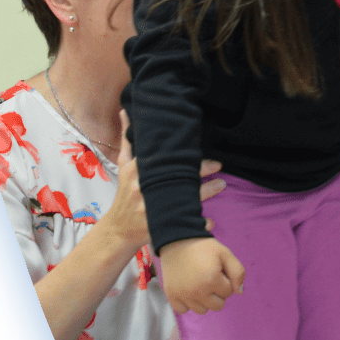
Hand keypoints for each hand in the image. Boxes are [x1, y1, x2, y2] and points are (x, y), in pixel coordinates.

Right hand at [103, 112, 223, 252]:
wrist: (117, 229)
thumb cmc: (125, 194)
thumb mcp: (123, 166)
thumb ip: (127, 139)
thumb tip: (124, 110)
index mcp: (138, 171)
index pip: (165, 158)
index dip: (182, 152)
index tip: (198, 145)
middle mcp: (145, 188)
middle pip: (177, 176)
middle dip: (200, 170)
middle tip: (218, 165)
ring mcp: (151, 208)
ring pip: (183, 199)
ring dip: (206, 192)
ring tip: (222, 184)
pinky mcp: (158, 227)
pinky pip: (181, 225)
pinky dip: (196, 224)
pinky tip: (209, 222)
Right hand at [158, 237, 245, 314]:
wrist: (176, 239)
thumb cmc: (203, 247)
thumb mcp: (225, 253)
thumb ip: (238, 272)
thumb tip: (239, 292)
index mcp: (212, 280)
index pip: (229, 292)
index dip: (225, 280)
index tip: (217, 270)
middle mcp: (197, 291)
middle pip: (218, 305)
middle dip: (217, 293)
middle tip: (209, 277)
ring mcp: (183, 295)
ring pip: (202, 310)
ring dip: (203, 300)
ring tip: (199, 283)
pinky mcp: (171, 296)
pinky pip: (184, 310)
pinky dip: (187, 303)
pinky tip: (187, 289)